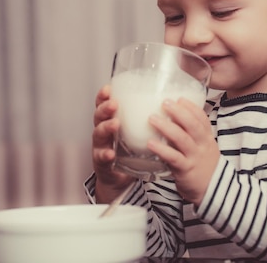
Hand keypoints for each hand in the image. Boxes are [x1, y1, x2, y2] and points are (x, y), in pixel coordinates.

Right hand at [92, 85, 134, 202]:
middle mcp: (103, 131)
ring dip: (106, 127)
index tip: (109, 87)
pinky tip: (110, 154)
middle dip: (105, 108)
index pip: (104, 104)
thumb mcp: (134, 133)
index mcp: (110, 121)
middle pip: (99, 115)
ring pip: (99, 134)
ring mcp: (100, 146)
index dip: (104, 95)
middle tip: (114, 103)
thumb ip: (144, 119)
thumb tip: (167, 103)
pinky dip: (106, 155)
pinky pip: (102, 157)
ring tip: (115, 123)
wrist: (118, 178)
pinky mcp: (102, 162)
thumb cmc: (127, 152)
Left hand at [148, 98, 219, 205]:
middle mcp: (202, 145)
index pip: (202, 118)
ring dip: (166, 127)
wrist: (213, 192)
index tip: (180, 98)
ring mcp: (194, 157)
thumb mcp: (202, 148)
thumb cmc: (203, 167)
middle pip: (193, 125)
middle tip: (165, 102)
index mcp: (206, 138)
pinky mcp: (186, 170)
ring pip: (182, 139)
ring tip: (152, 118)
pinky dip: (161, 149)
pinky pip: (173, 157)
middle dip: (179, 112)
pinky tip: (150, 143)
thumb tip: (170, 120)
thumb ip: (189, 135)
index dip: (191, 107)